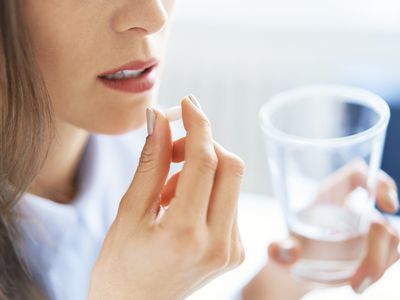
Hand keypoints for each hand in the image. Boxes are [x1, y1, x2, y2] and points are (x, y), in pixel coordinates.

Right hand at [88, 97, 244, 298]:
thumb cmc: (121, 265)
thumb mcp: (128, 211)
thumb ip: (150, 162)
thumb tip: (159, 119)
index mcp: (184, 234)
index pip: (205, 162)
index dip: (198, 125)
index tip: (188, 104)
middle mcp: (218, 244)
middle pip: (231, 166)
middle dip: (204, 144)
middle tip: (173, 147)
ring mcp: (231, 249)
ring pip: (232, 181)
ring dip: (204, 168)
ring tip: (168, 187)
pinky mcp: (235, 251)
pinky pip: (230, 200)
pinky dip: (208, 189)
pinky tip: (180, 202)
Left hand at [243, 168, 398, 299]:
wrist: (297, 268)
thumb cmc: (290, 249)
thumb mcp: (283, 249)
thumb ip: (281, 251)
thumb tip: (279, 252)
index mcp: (328, 196)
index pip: (357, 174)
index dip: (378, 183)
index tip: (389, 206)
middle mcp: (350, 208)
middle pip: (378, 220)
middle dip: (375, 253)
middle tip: (357, 280)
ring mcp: (365, 227)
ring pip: (390, 238)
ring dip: (378, 265)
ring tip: (355, 284)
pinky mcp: (374, 245)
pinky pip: (391, 253)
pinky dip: (379, 270)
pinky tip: (359, 283)